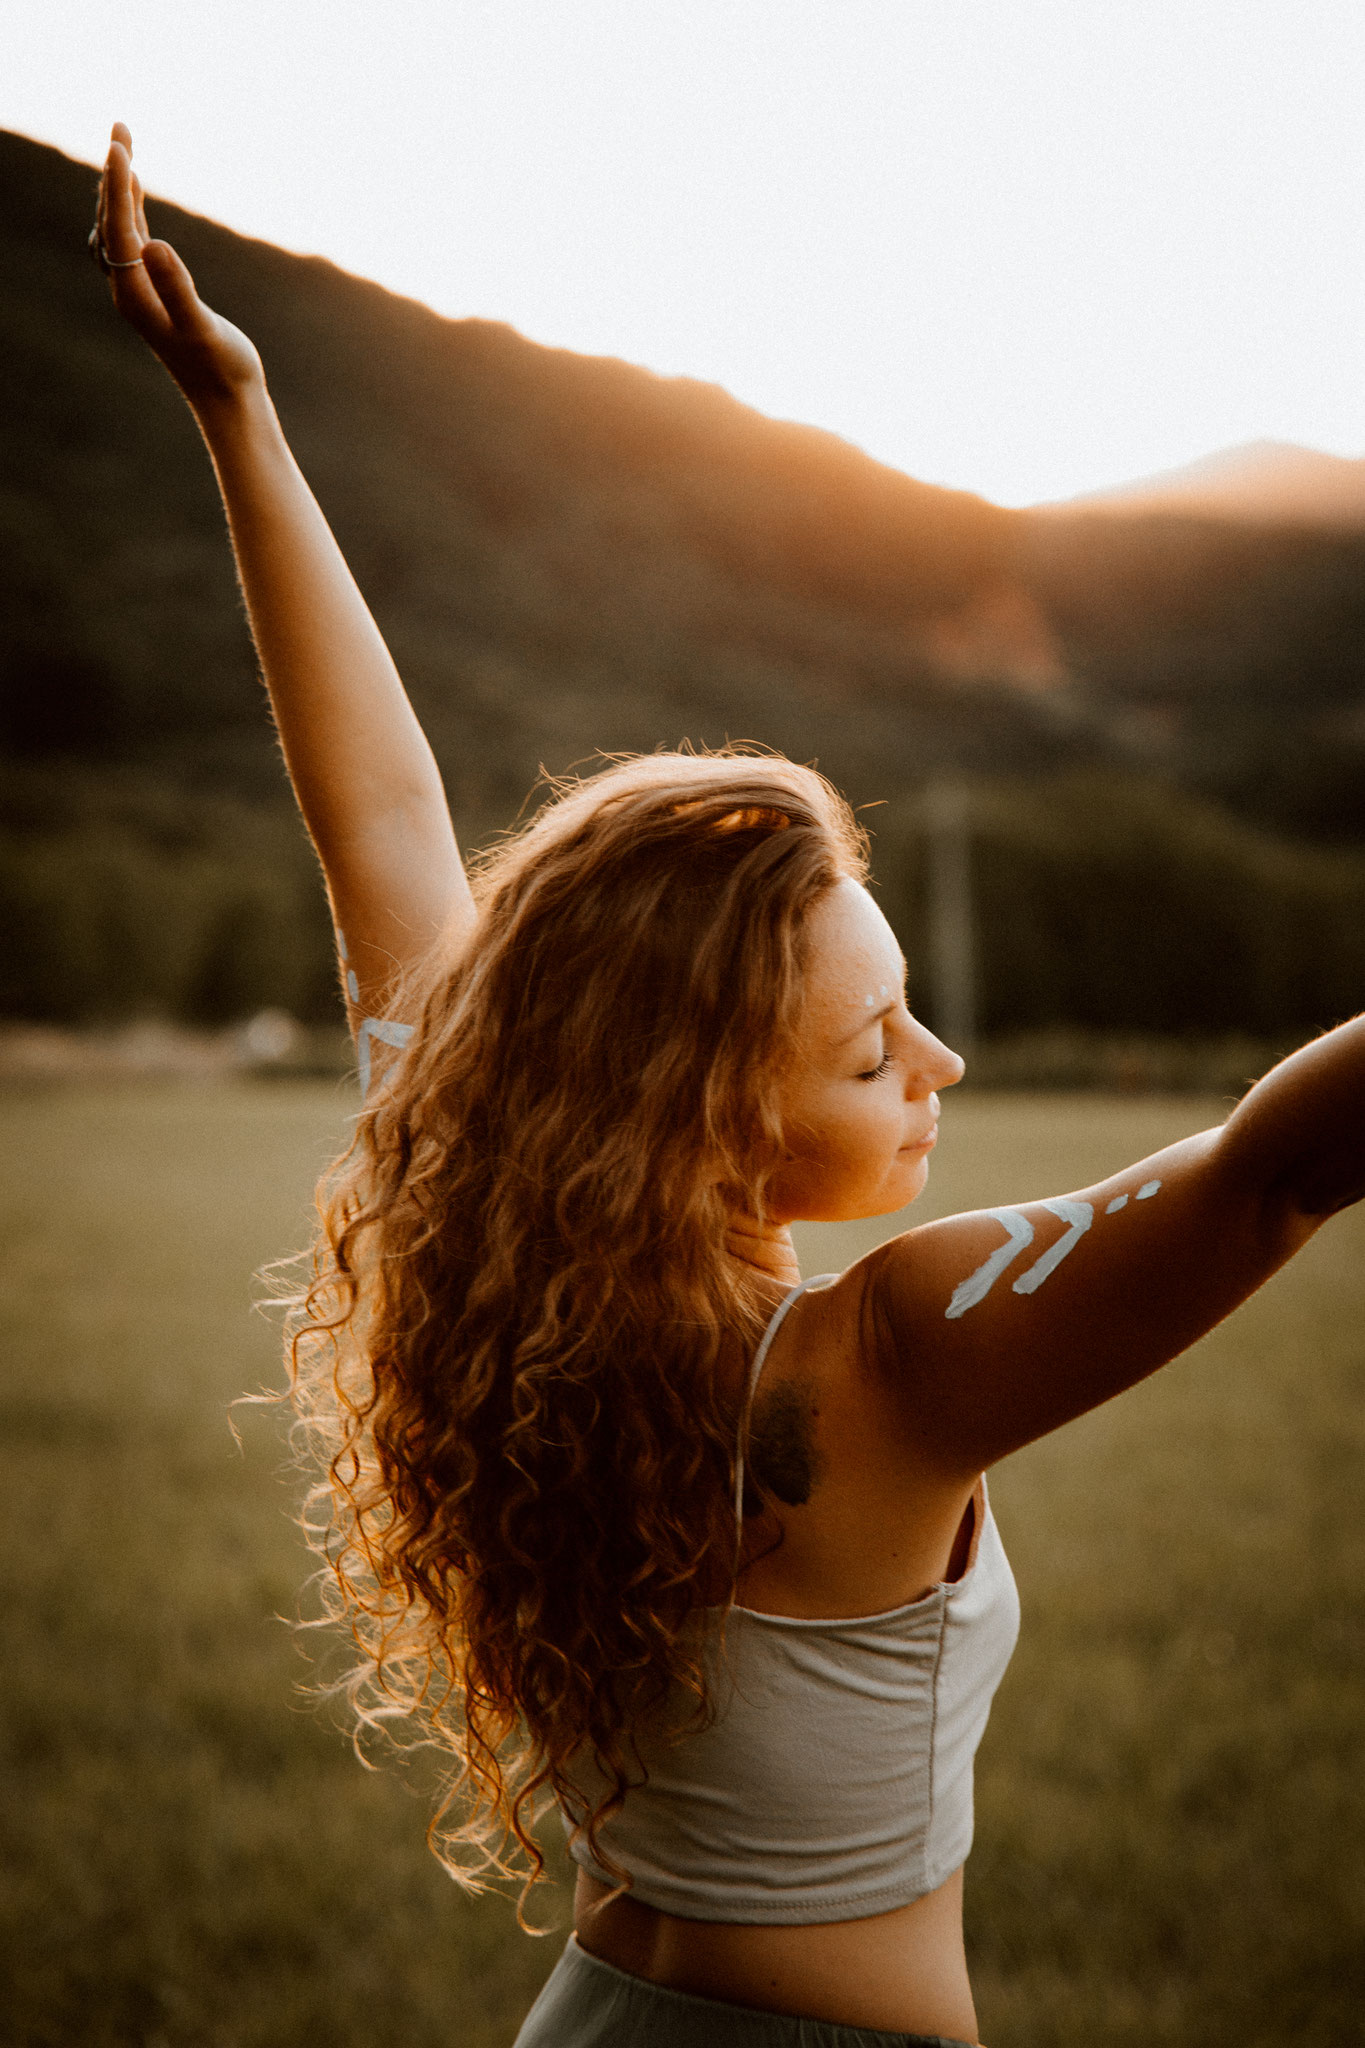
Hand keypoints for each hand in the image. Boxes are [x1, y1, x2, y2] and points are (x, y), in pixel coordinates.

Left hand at [94, 123, 264, 411]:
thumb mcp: (202, 328)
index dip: (117, 182)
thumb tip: (154, 244)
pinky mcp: (155, 297)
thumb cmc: (222, 369)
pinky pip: (131, 243)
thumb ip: (178, 288)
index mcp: (135, 293)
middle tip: (120, 127)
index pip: (118, 225)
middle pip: (110, 220)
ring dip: (117, 189)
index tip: (120, 143)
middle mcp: (129, 290)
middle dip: (113, 173)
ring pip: (116, 229)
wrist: (229, 405)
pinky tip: (138, 194)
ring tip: (123, 150)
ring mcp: (140, 294)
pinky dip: (130, 212)